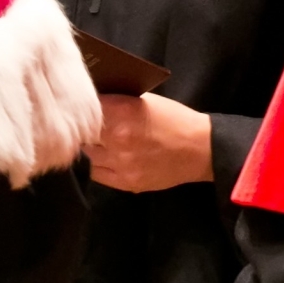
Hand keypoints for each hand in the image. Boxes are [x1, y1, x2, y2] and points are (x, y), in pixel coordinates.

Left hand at [85, 93, 212, 193]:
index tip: (83, 106)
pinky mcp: (127, 182)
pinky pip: (97, 174)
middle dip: (88, 127)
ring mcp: (121, 163)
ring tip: (103, 142)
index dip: (84, 107)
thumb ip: (119, 101)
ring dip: (93, 146)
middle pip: (84, 132)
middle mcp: (118, 138)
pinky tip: (108, 158)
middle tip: (93, 125)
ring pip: (88, 154)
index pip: (87, 108)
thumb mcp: (147, 101)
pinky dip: (99, 165)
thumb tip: (94, 100)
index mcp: (124, 112)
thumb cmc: (175, 120)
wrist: (200, 150)